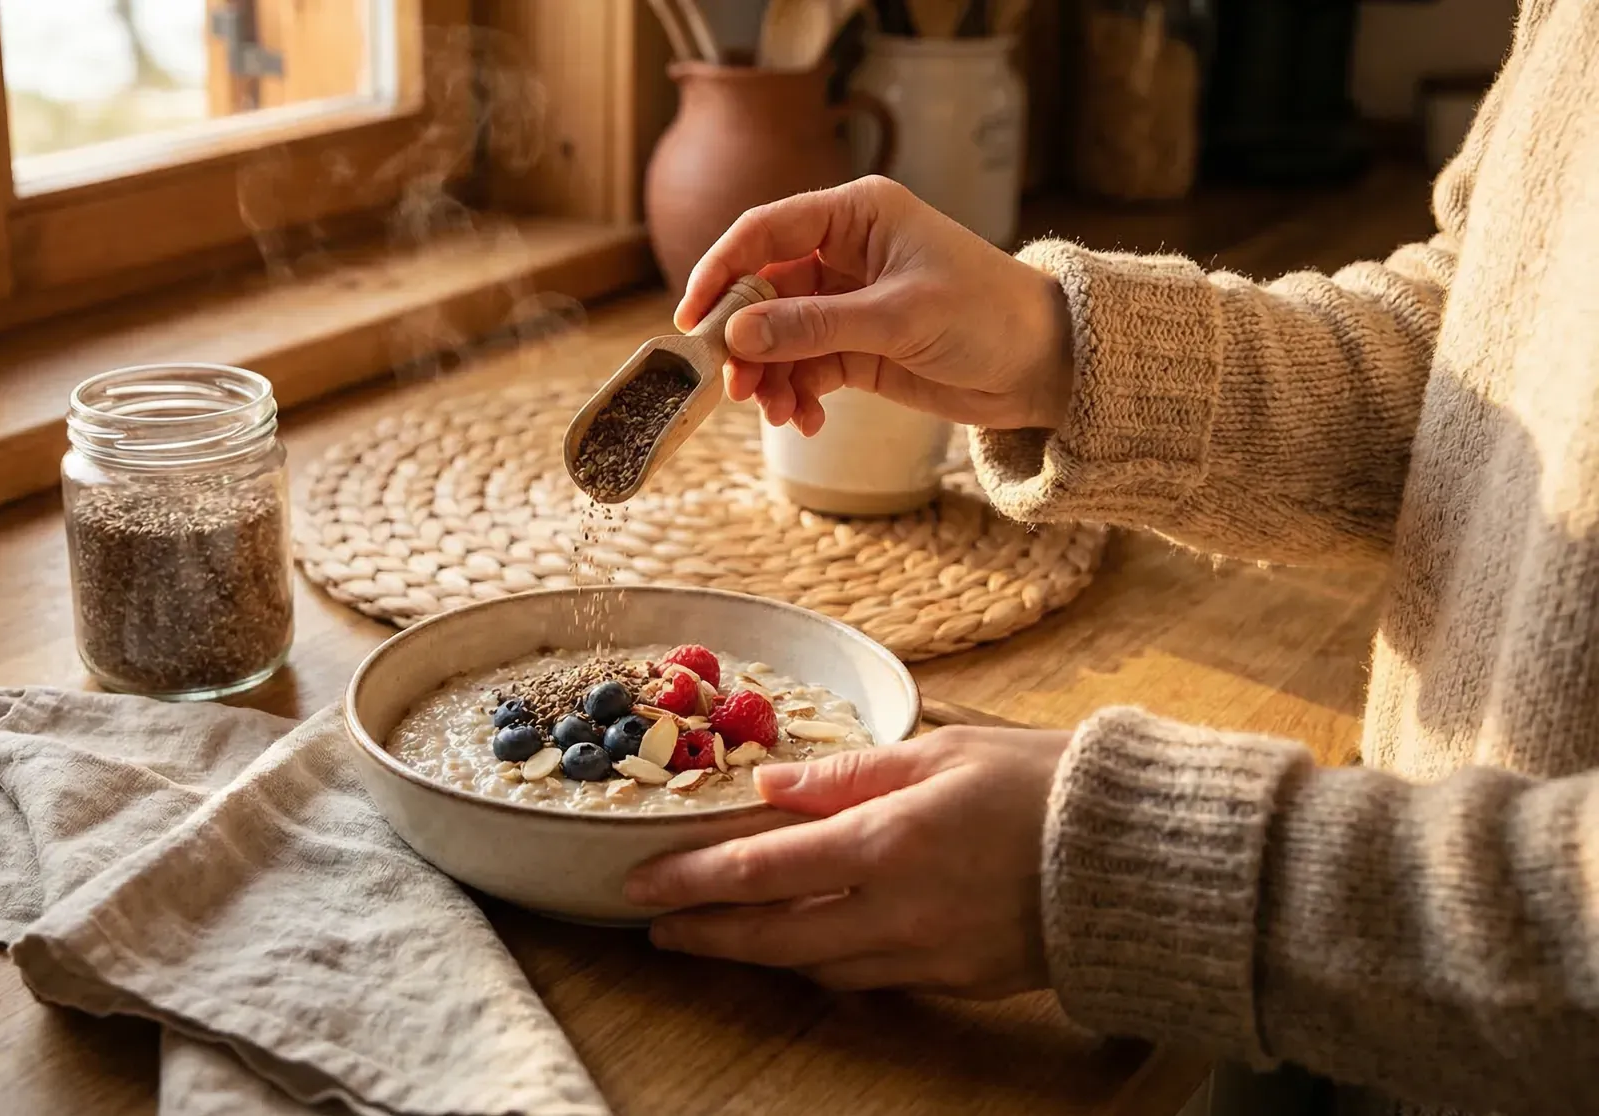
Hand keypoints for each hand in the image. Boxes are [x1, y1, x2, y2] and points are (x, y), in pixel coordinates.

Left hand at [622, 726, 1071, 997]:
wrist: (1141, 857)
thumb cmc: (1045, 783)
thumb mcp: (942, 752)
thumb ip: (848, 774)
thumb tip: (769, 787)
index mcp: (888, 842)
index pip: (762, 869)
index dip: (694, 881)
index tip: (643, 885)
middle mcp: (897, 911)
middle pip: (774, 937)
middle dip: (707, 935)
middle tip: (658, 928)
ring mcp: (928, 956)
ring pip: (816, 966)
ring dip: (760, 953)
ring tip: (716, 933)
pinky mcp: (958, 980)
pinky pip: (870, 978)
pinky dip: (825, 962)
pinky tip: (803, 944)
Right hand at [674, 176, 1074, 435]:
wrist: (1045, 365)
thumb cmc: (988, 316)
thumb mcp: (898, 318)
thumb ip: (813, 327)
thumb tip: (736, 334)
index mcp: (856, 215)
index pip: (764, 231)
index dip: (721, 270)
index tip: (694, 319)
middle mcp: (844, 252)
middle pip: (762, 290)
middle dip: (744, 339)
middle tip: (734, 384)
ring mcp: (846, 302)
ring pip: (776, 336)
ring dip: (768, 376)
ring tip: (777, 412)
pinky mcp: (854, 347)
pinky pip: (802, 369)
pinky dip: (796, 396)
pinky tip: (806, 421)